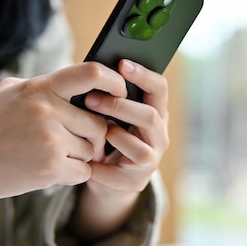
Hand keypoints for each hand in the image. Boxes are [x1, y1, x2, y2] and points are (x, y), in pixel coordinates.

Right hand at [0, 62, 127, 203]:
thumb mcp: (10, 92)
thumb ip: (45, 85)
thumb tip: (81, 82)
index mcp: (41, 88)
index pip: (91, 74)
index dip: (114, 82)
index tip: (120, 91)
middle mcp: (48, 112)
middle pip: (98, 123)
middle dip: (93, 136)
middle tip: (77, 140)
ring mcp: (51, 141)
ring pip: (92, 149)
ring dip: (81, 156)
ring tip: (53, 154)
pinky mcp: (50, 169)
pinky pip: (84, 172)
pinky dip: (73, 174)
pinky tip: (52, 169)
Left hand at [85, 59, 169, 193]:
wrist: (108, 178)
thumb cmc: (107, 136)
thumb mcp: (111, 114)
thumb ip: (109, 97)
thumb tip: (91, 69)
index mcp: (155, 112)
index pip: (160, 88)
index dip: (143, 75)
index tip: (122, 63)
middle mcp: (159, 135)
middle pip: (150, 116)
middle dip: (119, 106)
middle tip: (91, 99)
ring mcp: (151, 160)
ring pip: (140, 148)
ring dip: (115, 138)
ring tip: (96, 134)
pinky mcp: (136, 182)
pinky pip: (118, 174)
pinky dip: (100, 167)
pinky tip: (87, 161)